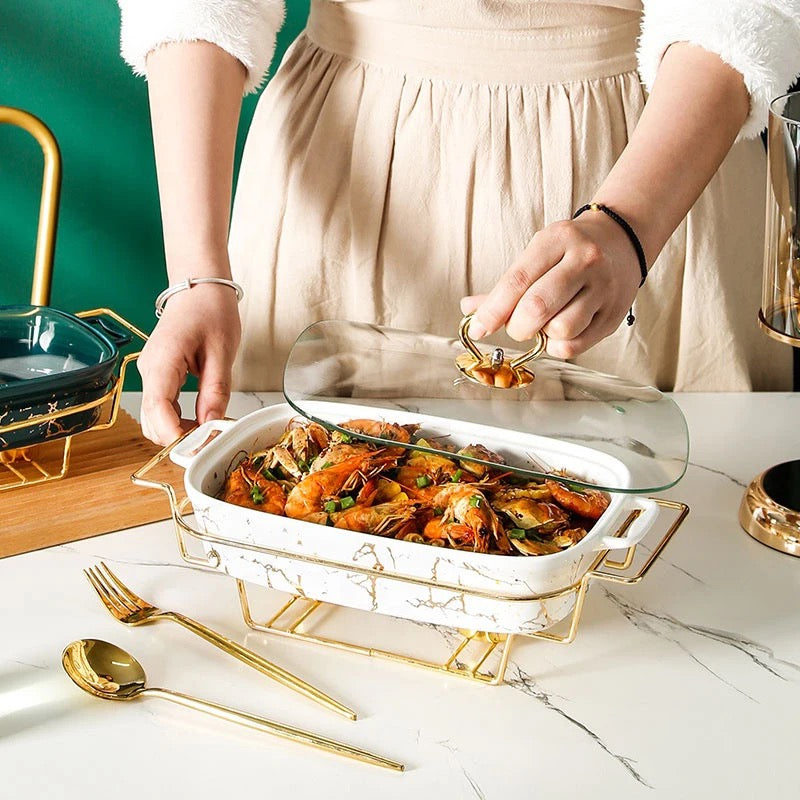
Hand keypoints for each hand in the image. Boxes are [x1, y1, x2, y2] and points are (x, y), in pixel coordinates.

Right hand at [137, 283, 241, 444]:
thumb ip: (216, 390)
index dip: (176, 434)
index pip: (158, 409)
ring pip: (153, 419)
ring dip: (177, 432)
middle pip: (151, 421)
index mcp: (163, 361)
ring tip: (209, 431)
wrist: (199, 289)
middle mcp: (149, 370)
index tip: (198, 447)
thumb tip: (212, 423)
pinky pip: (161, 408)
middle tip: (210, 442)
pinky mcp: (157, 377)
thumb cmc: (210, 311)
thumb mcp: (222, 351)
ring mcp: (150, 374)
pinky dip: (177, 421)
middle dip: (177, 438)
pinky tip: (200, 421)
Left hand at [460, 213, 642, 358]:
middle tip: (517, 325)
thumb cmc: (569, 251)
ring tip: (545, 323)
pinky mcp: (614, 314)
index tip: (478, 328)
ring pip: (560, 329)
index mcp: (557, 240)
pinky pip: (576, 345)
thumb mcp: (536, 255)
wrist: (621, 242)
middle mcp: (584, 261)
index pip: (517, 281)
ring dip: (543, 336)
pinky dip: (559, 346)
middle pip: (537, 308)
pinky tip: (559, 333)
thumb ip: (505, 286)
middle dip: (517, 326)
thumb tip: (470, 310)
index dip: (492, 310)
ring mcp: (603, 288)